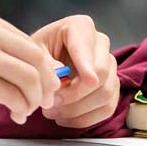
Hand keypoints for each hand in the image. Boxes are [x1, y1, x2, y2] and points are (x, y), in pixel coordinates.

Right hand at [0, 3, 61, 123]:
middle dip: (46, 82)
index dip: (41, 65)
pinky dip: (20, 108)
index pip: (25, 40)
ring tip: (26, 109)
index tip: (43, 82)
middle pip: (34, 56)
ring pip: (29, 77)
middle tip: (44, 99)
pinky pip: (13, 96)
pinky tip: (14, 114)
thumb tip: (24, 66)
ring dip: (34, 98)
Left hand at [32, 14, 117, 128]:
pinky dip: (84, 118)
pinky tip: (64, 118)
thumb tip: (60, 78)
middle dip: (75, 94)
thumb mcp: (34, 50)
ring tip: (52, 112)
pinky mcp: (111, 87)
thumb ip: (45, 63)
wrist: (44, 60)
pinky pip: (107, 108)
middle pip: (102, 74)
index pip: (87, 49)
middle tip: (51, 103)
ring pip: (106, 94)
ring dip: (78, 109)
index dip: (87, 66)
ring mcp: (110, 66)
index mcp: (81, 27)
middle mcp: (101, 44)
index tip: (89, 81)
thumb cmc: (38, 51)